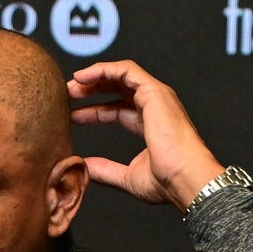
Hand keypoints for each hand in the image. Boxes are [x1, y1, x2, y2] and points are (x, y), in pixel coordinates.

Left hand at [67, 60, 224, 211]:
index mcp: (151, 126)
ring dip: (94, 77)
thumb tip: (86, 166)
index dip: (94, 112)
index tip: (72, 117)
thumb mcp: (128, 177)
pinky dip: (103, 69)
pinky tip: (83, 77)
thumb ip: (106, 170)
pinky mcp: (154, 91)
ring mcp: (156, 97)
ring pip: (121, 75)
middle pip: (118, 89)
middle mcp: (154, 107)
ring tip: (72, 84)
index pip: (117, 111)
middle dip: (91, 90)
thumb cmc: (167, 182)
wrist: (185, 178)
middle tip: (67, 95)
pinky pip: (126, 70)